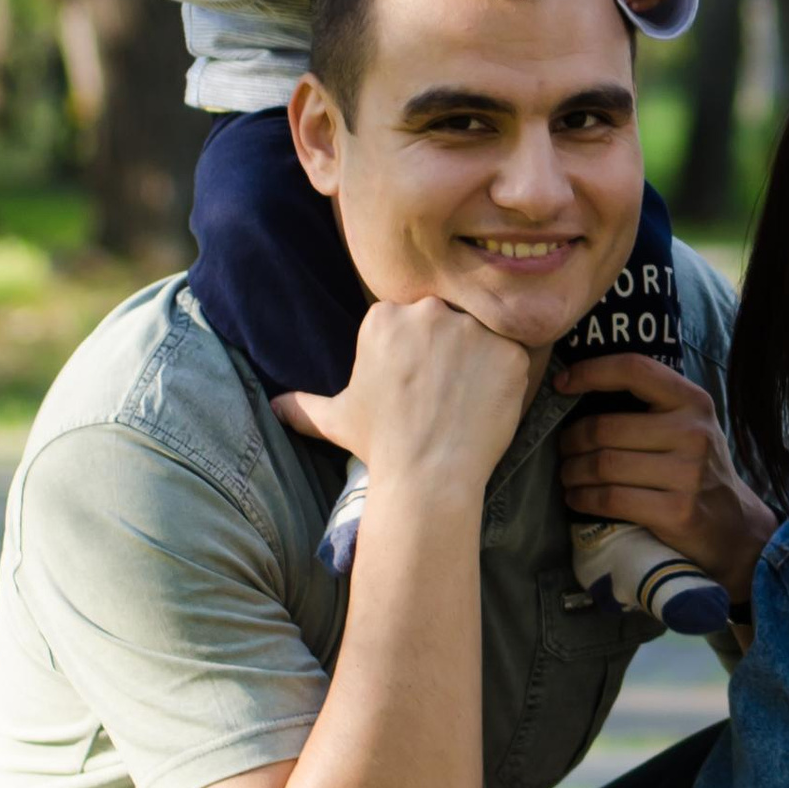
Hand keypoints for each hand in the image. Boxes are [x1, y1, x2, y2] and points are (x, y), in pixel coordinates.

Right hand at [273, 293, 528, 499]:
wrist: (427, 476)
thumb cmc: (380, 444)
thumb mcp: (336, 419)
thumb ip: (304, 405)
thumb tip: (273, 406)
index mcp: (385, 317)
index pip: (410, 320)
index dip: (417, 353)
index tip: (417, 382)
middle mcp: (429, 312)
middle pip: (447, 319)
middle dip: (448, 350)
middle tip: (445, 391)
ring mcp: (473, 329)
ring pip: (483, 334)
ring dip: (480, 360)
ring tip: (469, 398)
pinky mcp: (509, 351)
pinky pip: (515, 354)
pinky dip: (507, 377)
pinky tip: (491, 403)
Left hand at [552, 348, 772, 601]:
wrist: (736, 528)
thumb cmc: (698, 471)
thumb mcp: (690, 426)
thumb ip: (652, 406)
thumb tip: (581, 387)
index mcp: (694, 402)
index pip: (634, 370)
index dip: (591, 372)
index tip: (561, 383)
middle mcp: (694, 433)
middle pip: (605, 427)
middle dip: (571, 440)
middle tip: (564, 450)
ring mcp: (687, 474)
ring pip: (603, 465)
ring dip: (573, 472)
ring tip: (569, 475)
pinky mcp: (677, 511)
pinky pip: (610, 499)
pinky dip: (583, 499)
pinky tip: (577, 498)